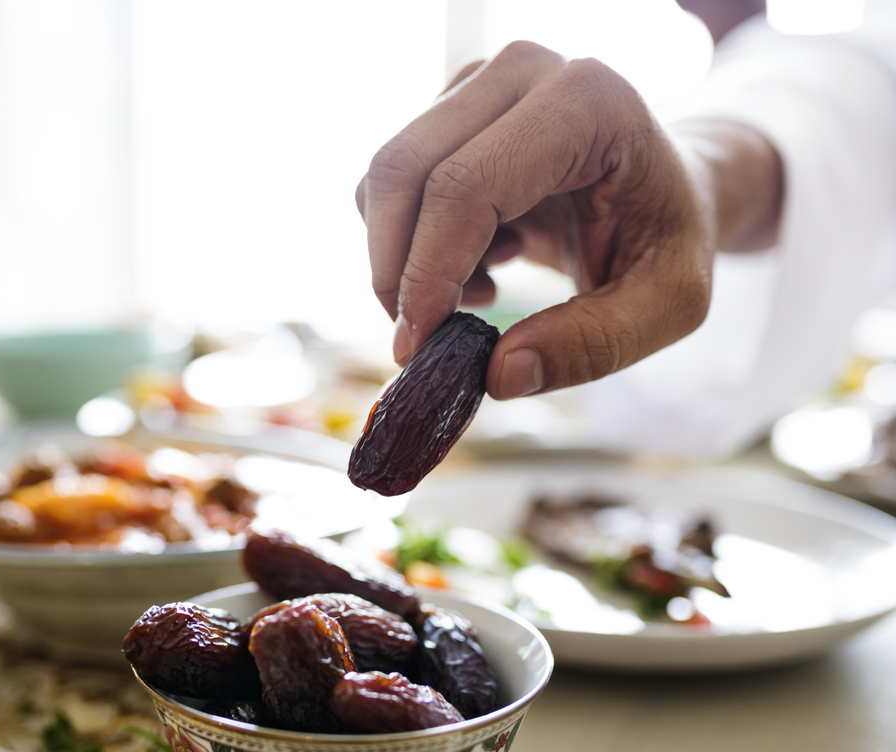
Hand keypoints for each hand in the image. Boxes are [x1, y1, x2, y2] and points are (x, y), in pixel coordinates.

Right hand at [356, 41, 725, 397]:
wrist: (667, 191)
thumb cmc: (670, 239)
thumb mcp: (669, 306)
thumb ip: (593, 344)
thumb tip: (496, 375)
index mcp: (587, 102)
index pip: (466, 186)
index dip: (428, 273)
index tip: (418, 348)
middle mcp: (524, 71)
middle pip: (404, 171)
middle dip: (395, 271)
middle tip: (424, 340)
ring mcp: (481, 82)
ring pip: (386, 180)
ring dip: (406, 259)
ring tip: (480, 293)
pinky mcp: (451, 107)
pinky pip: (391, 186)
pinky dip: (413, 244)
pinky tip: (479, 264)